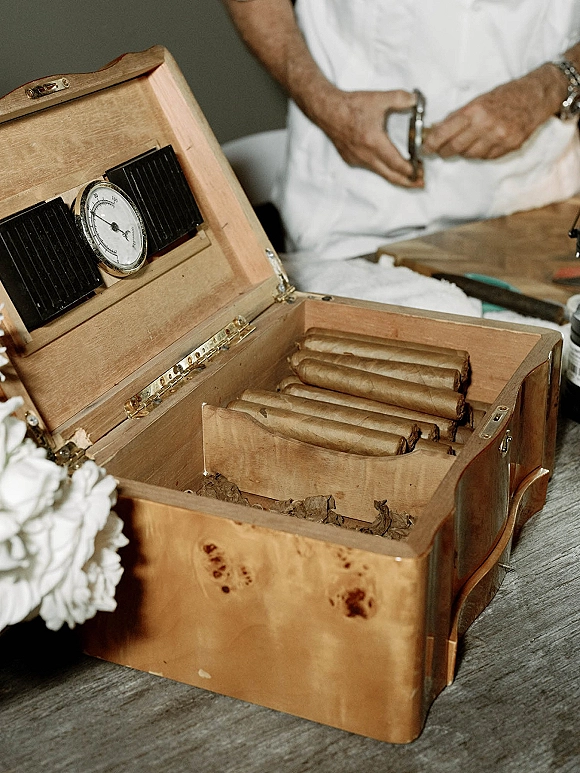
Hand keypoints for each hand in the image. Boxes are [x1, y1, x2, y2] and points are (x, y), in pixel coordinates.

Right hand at [318, 89, 423, 186]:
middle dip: (408, 182)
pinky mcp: (351, 160)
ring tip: (409, 176)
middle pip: (391, 176)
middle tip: (421, 183)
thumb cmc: (351, 106)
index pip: (397, 164)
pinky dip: (382, 169)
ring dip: (395, 176)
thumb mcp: (378, 98)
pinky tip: (388, 165)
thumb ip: (400, 98)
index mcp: (374, 143)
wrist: (327, 111)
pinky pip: (370, 168)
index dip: (411, 170)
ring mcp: (357, 160)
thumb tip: (416, 100)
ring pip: (380, 173)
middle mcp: (366, 156)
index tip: (422, 171)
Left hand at [423, 66, 563, 159]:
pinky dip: (480, 153)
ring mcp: (498, 138)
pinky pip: (486, 157)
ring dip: (464, 151)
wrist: (535, 96)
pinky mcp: (508, 147)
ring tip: (468, 141)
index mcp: (475, 111)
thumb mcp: (478, 100)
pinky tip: (484, 143)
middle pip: (454, 148)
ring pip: (470, 155)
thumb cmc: (505, 96)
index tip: (425, 148)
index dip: (431, 144)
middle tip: (440, 150)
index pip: (445, 133)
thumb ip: (458, 117)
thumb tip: (436, 130)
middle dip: (444, 151)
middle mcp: (486, 126)